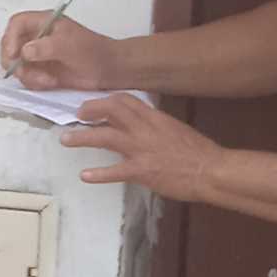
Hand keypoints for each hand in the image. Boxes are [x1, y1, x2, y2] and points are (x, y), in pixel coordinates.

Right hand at [0, 9, 122, 89]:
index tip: (13, 54)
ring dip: (27, 75)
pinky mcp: (42, 71)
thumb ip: (45, 47)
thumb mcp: (69, 45)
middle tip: (23, 72)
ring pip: (17, 65)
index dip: (10, 38)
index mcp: (45, 22)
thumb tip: (25, 51)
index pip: (17, 24)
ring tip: (46, 80)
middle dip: (15, 61)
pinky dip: (34, 83)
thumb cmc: (94, 51)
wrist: (109, 70)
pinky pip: (27, 77)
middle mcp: (38, 37)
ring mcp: (39, 55)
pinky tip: (50, 82)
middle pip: (11, 45)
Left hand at [64, 92, 219, 201]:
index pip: (125, 100)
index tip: (94, 104)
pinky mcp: (141, 171)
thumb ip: (155, 125)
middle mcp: (144, 128)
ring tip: (66, 140)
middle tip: (76, 116)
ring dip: (82, 137)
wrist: (210, 170)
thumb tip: (140, 123)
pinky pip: (114, 171)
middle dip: (89, 111)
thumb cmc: (198, 152)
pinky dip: (97, 174)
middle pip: (110, 111)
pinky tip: (84, 176)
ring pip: (104, 137)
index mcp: (154, 117)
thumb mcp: (175, 129)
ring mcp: (141, 149)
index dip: (106, 100)